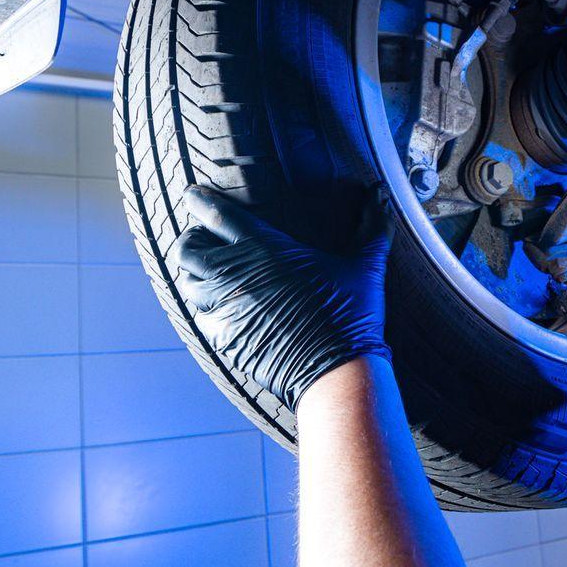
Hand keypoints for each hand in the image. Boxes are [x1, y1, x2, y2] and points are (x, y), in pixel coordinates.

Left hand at [172, 186, 392, 412]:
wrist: (335, 371)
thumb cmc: (351, 315)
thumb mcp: (365, 267)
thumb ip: (371, 227)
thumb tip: (380, 195)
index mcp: (266, 248)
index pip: (217, 215)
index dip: (200, 201)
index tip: (193, 195)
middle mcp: (236, 274)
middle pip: (188, 248)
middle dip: (191, 239)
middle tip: (203, 238)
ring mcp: (225, 307)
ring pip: (186, 281)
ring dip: (193, 272)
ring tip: (207, 271)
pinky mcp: (223, 337)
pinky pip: (198, 314)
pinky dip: (204, 305)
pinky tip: (222, 305)